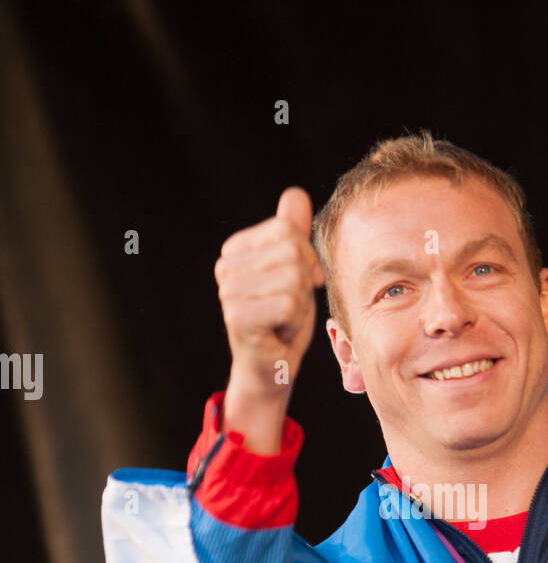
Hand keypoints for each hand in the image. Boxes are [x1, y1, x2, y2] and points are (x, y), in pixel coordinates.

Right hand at [214, 187, 324, 417]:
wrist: (270, 368)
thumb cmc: (282, 320)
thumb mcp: (295, 271)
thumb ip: (293, 232)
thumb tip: (296, 194)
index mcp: (236, 250)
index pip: (288, 230)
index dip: (306, 260)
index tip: (295, 287)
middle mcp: (225, 267)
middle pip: (293, 252)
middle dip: (305, 285)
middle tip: (289, 309)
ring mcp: (229, 292)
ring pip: (294, 279)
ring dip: (301, 306)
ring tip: (283, 321)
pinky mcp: (238, 317)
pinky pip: (290, 304)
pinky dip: (295, 322)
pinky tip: (280, 333)